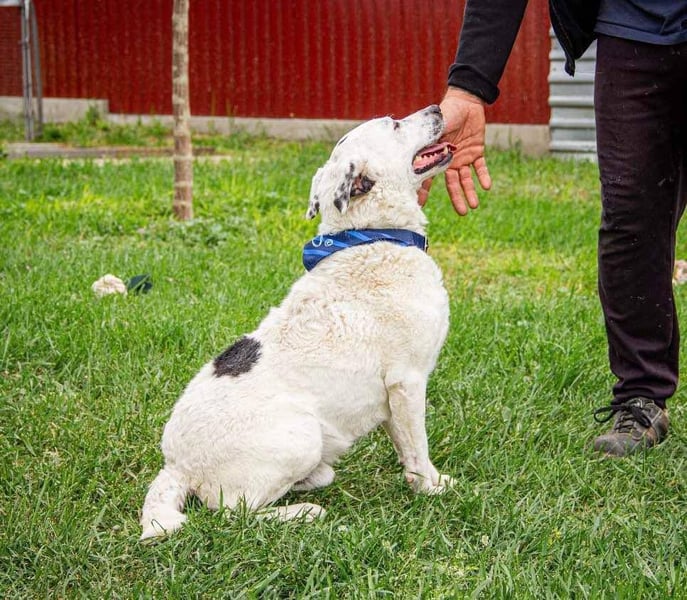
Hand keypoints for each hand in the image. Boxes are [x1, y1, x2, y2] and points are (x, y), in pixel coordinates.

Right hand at [418, 87, 491, 214]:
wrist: (465, 101)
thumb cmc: (446, 113)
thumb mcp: (435, 128)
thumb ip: (428, 141)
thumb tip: (415, 154)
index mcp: (435, 156)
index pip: (428, 177)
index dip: (424, 191)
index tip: (421, 205)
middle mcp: (448, 160)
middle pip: (451, 184)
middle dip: (456, 198)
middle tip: (462, 213)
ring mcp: (462, 157)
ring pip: (466, 179)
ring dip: (469, 192)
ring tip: (474, 206)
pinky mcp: (476, 152)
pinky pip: (480, 167)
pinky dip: (483, 176)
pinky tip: (486, 186)